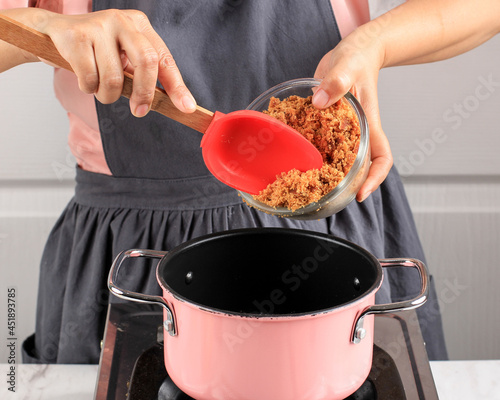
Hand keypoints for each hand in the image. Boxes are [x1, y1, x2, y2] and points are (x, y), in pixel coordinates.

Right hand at [31, 9, 195, 116]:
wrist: (52, 32)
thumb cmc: (95, 51)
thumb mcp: (124, 59)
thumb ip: (145, 77)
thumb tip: (175, 105)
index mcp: (140, 25)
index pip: (164, 59)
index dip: (177, 86)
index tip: (186, 108)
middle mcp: (122, 20)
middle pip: (146, 62)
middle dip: (144, 94)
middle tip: (139, 111)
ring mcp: (99, 25)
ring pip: (114, 78)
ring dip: (107, 96)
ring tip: (100, 89)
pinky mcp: (76, 35)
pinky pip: (90, 78)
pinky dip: (88, 88)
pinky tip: (84, 79)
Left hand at [312, 32, 392, 201]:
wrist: (353, 52)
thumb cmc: (358, 57)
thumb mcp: (348, 66)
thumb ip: (336, 81)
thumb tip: (319, 101)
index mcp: (368, 125)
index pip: (382, 158)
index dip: (375, 179)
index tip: (361, 194)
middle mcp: (356, 133)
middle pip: (358, 167)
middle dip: (345, 185)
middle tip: (323, 197)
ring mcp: (342, 131)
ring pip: (337, 159)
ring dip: (325, 172)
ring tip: (303, 184)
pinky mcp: (327, 125)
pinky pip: (320, 144)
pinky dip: (309, 152)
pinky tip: (291, 156)